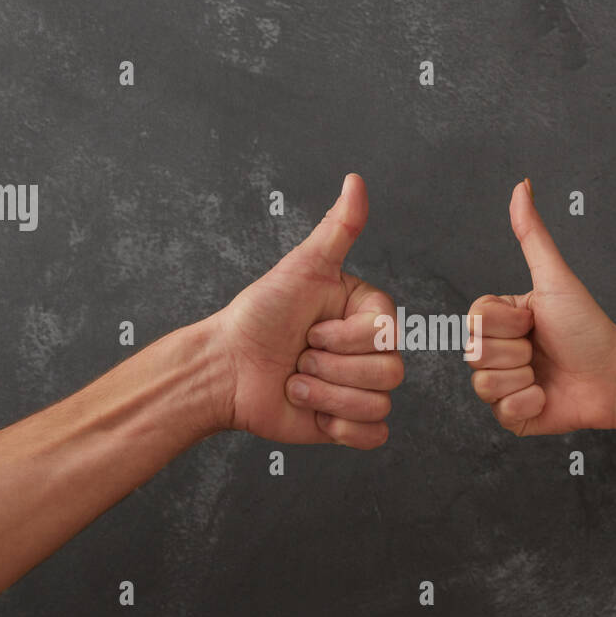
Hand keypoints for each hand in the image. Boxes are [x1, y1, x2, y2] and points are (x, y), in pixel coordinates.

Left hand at [209, 173, 402, 448]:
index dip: (347, 338)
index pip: (389, 334)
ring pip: (378, 404)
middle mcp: (368, 351)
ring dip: (326, 396)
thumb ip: (338, 228)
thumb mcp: (302, 268)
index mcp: (366, 314)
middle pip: (390, 372)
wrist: (225, 370)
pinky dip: (341, 428)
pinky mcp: (348, 424)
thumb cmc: (258, 316)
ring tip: (296, 382)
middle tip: (299, 357)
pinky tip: (313, 413)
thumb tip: (355, 181)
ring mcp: (360, 389)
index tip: (312, 328)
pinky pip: (373, 435)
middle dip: (332, 369)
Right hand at [467, 179, 615, 435]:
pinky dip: (528, 403)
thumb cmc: (588, 328)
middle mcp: (495, 352)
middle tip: (541, 348)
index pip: (473, 319)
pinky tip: (547, 395)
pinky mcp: (511, 416)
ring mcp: (502, 385)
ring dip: (523, 378)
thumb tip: (522, 185)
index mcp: (500, 320)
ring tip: (545, 373)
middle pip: (474, 353)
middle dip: (516, 351)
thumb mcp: (555, 280)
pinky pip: (500, 410)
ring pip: (483, 383)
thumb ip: (532, 235)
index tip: (534, 320)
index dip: (506, 322)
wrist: (615, 376)